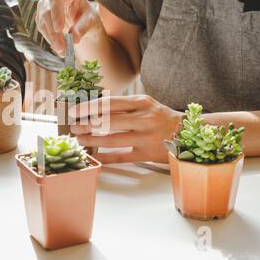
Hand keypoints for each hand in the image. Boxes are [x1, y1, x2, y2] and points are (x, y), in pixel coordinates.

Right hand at [35, 0, 102, 56]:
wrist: (82, 21)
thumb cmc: (87, 17)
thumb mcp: (90, 21)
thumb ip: (83, 28)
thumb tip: (75, 39)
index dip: (56, 13)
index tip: (59, 30)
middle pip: (47, 11)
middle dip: (54, 32)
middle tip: (62, 48)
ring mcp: (44, 3)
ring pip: (42, 21)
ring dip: (51, 38)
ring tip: (63, 52)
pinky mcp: (40, 15)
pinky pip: (42, 28)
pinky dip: (50, 39)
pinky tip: (59, 48)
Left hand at [69, 95, 183, 163]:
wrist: (186, 132)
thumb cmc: (160, 116)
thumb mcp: (145, 104)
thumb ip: (124, 106)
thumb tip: (94, 109)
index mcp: (141, 102)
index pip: (109, 103)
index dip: (89, 107)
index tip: (74, 111)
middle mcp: (144, 118)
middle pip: (109, 121)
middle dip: (87, 125)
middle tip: (73, 127)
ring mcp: (146, 137)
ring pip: (113, 139)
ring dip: (92, 140)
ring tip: (80, 139)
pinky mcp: (147, 154)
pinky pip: (121, 156)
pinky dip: (105, 157)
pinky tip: (94, 156)